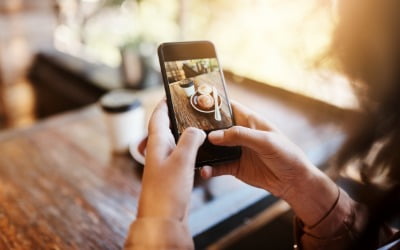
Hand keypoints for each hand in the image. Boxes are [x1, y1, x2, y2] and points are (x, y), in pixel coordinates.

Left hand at [137, 100, 205, 220]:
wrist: (162, 220)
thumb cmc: (166, 191)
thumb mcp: (181, 160)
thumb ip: (190, 141)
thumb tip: (197, 130)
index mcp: (157, 144)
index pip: (157, 117)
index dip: (164, 104)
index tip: (171, 94)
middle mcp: (159, 151)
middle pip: (166, 127)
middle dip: (176, 116)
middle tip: (190, 108)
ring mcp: (165, 163)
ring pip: (175, 141)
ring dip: (185, 132)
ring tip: (199, 125)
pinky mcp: (172, 175)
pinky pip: (181, 155)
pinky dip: (190, 148)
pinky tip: (200, 149)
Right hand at [201, 101, 337, 225]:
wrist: (294, 181)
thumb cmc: (286, 154)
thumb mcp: (265, 141)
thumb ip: (240, 136)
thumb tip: (213, 136)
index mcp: (249, 120)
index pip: (228, 107)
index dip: (212, 104)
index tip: (194, 104)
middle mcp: (239, 134)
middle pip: (215, 128)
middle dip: (201, 129)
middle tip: (186, 132)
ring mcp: (235, 150)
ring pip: (213, 148)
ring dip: (203, 150)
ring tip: (191, 152)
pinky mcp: (234, 167)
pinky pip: (217, 166)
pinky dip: (209, 169)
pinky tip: (204, 171)